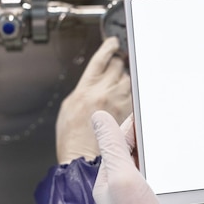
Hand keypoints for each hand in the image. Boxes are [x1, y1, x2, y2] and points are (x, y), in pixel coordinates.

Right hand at [56, 37, 131, 163]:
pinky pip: (134, 95)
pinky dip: (130, 94)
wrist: (83, 160)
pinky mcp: (130, 114)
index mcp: (87, 89)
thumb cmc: (72, 138)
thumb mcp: (69, 106)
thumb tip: (94, 80)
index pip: (101, 59)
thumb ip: (83, 89)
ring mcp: (120, 103)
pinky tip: (124, 99)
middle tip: (116, 66)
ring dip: (125, 78)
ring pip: (129, 79)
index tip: (113, 43)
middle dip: (117, 63)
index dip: (108, 47)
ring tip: (118, 86)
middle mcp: (105, 93)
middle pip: (118, 65)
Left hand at [92, 111, 181, 203]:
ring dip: (150, 148)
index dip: (129, 123)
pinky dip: (158, 165)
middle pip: (127, 150)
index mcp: (106, 177)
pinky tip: (170, 163)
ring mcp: (132, 196)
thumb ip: (111, 147)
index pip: (115, 141)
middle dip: (140, 134)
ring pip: (140, 162)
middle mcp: (116, 185)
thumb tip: (97, 116)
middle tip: (157, 117)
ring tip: (164, 134)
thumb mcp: (122, 178)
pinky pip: (151, 177)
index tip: (145, 107)